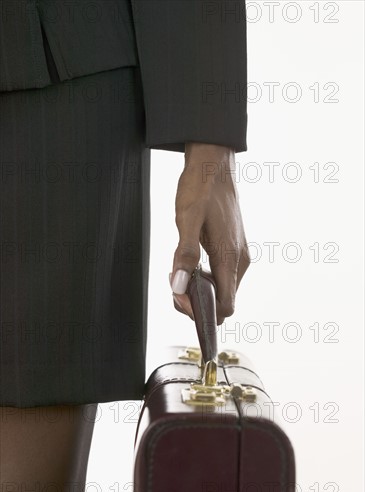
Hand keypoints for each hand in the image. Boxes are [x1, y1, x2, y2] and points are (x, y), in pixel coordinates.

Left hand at [169, 142, 250, 325]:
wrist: (214, 165)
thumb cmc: (200, 189)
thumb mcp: (186, 220)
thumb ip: (184, 256)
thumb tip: (180, 288)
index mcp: (229, 257)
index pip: (226, 307)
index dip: (203, 313)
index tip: (181, 298)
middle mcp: (239, 261)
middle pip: (223, 302)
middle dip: (197, 301)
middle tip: (175, 281)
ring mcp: (239, 255)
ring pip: (223, 289)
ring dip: (200, 289)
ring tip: (180, 270)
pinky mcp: (234, 248)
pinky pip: (222, 275)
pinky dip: (206, 278)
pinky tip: (190, 262)